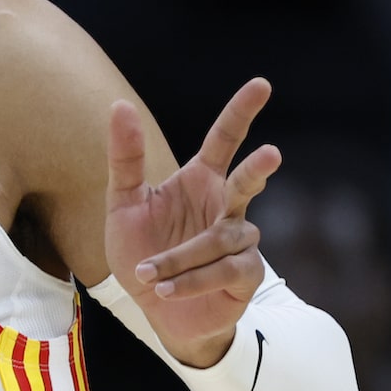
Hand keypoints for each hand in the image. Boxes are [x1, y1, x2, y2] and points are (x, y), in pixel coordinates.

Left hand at [103, 78, 280, 367]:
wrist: (151, 306)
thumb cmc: (141, 250)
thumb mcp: (123, 203)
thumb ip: (124, 157)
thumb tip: (118, 105)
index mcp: (201, 180)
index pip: (224, 139)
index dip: (241, 112)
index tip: (261, 84)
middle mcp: (226, 205)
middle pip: (247, 181)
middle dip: (258, 169)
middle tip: (271, 153)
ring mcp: (240, 239)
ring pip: (220, 239)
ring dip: (180, 257)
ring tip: (147, 272)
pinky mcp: (246, 274)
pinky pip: (225, 270)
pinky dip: (191, 280)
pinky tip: (165, 289)